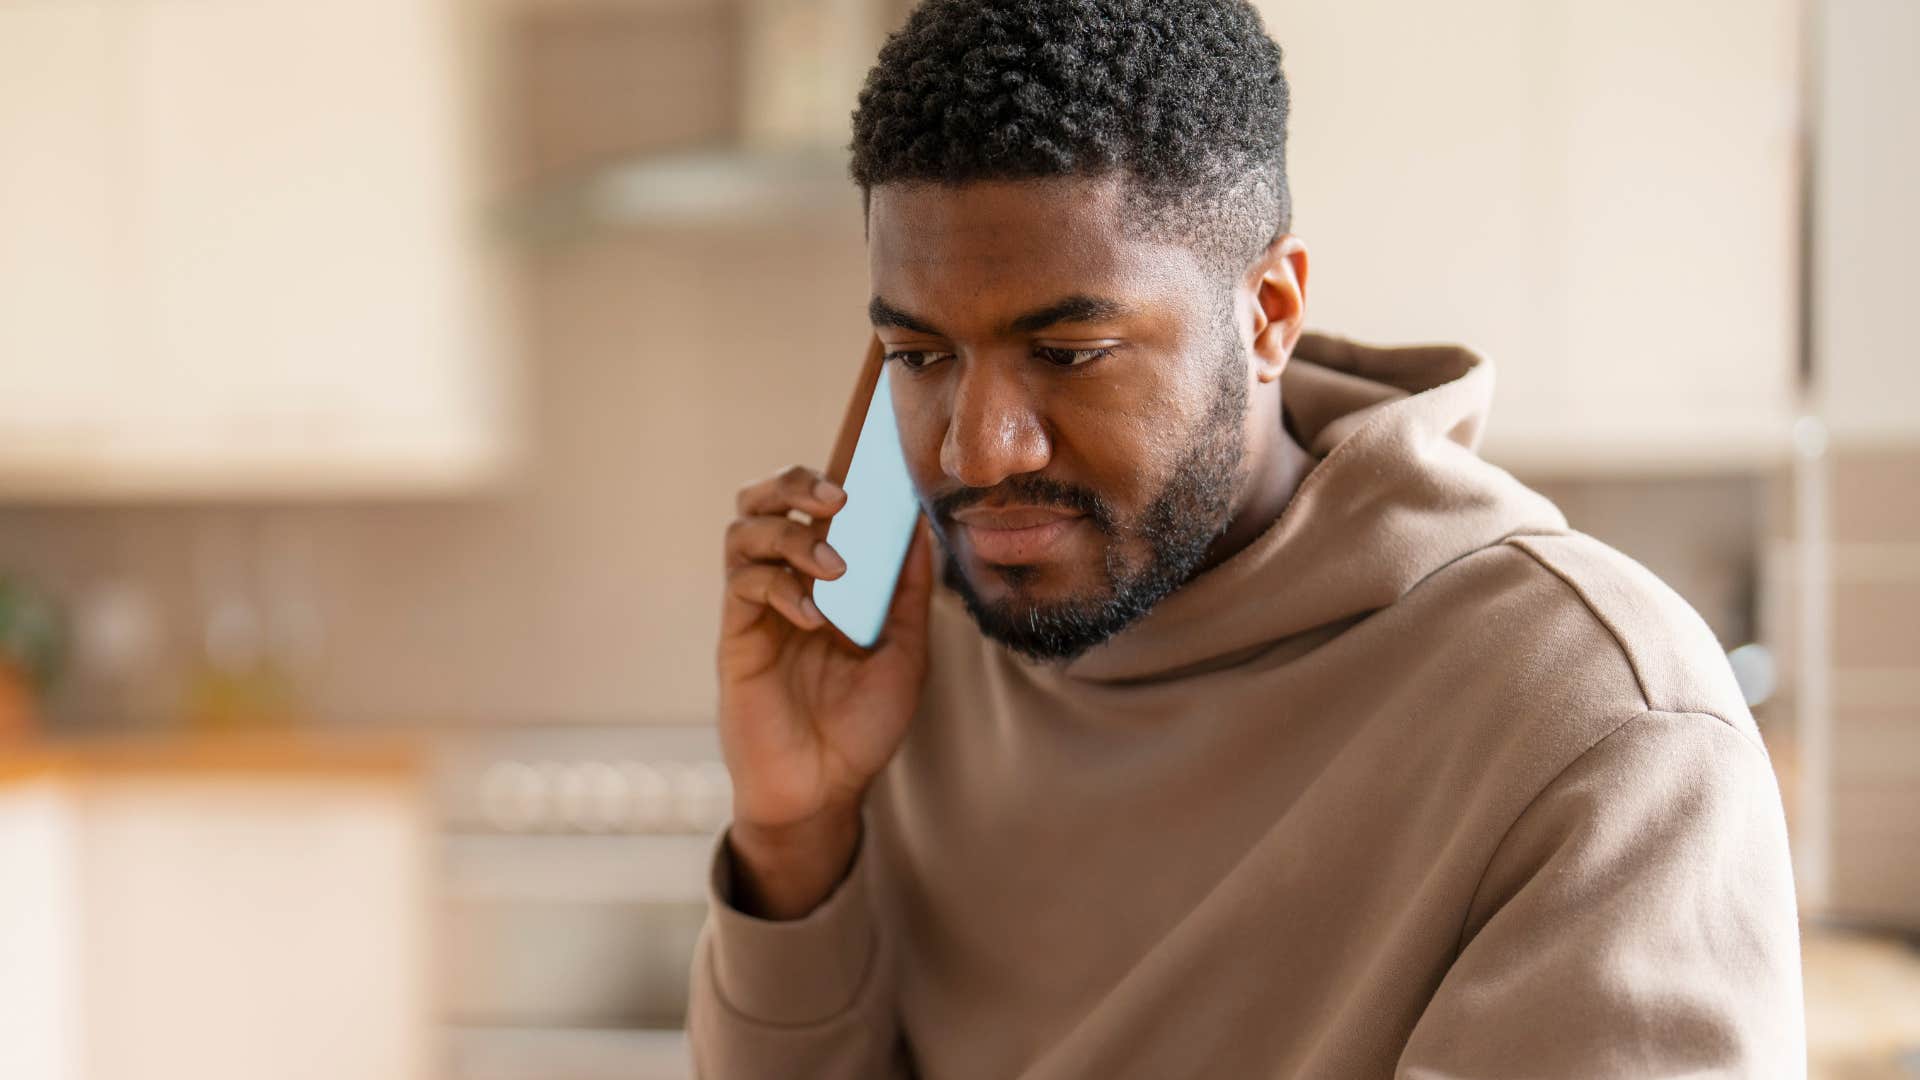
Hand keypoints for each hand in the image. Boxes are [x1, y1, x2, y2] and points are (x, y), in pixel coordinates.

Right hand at [716, 465, 934, 915]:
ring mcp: (756, 609)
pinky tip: (813, 618)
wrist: (825, 790)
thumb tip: (919, 528)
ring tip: (833, 568)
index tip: (872, 464)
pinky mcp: (736, 639)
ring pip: (744, 532)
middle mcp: (784, 583)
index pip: (814, 507)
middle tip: (837, 498)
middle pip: (762, 500)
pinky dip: (779, 587)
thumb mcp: (905, 653)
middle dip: (794, 483)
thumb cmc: (862, 725)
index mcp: (823, 579)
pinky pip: (743, 588)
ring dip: (789, 536)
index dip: (831, 477)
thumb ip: (908, 592)